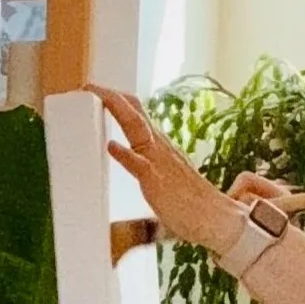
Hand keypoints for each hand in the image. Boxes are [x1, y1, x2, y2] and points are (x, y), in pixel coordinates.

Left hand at [89, 87, 248, 257]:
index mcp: (161, 145)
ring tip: (97, 96)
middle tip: (89, 85)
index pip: (138, 113)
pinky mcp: (157, 181)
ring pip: (136, 127)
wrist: (215, 218)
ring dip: (116, 110)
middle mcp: (160, 146)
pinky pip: (139, 164)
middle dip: (111, 96)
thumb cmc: (190, 201)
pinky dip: (125, 154)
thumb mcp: (166, 175)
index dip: (117, 100)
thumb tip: (132, 158)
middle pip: (135, 112)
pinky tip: (112, 145)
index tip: (97, 90)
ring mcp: (159, 161)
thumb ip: (150, 164)